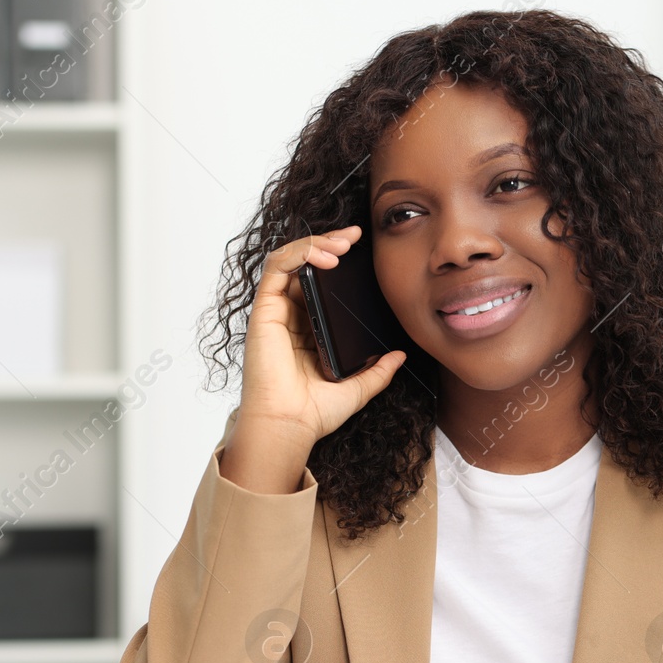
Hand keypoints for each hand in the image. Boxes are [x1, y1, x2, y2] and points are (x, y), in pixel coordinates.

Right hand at [240, 224, 405, 445]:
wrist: (289, 426)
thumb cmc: (314, 412)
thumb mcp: (358, 389)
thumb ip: (378, 372)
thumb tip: (399, 355)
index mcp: (309, 329)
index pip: (321, 282)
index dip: (337, 261)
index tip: (362, 250)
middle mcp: (290, 316)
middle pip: (305, 264)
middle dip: (329, 242)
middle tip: (355, 237)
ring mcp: (275, 311)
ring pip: (289, 259)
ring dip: (315, 243)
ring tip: (342, 245)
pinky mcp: (264, 311)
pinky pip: (275, 268)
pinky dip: (299, 254)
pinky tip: (325, 259)